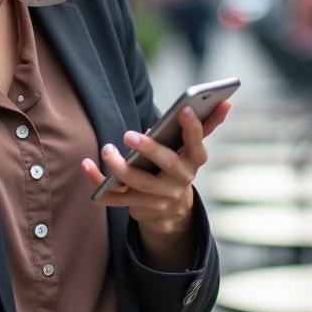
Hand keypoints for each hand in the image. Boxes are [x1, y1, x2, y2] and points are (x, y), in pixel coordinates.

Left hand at [80, 101, 231, 237]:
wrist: (171, 209)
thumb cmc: (178, 163)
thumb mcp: (191, 147)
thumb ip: (205, 125)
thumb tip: (225, 102)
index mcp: (194, 160)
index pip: (197, 143)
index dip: (192, 127)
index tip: (184, 109)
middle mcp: (181, 180)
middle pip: (167, 164)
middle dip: (149, 149)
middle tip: (129, 134)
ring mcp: (160, 196)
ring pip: (139, 184)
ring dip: (119, 167)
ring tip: (107, 149)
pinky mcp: (138, 206)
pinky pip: (114, 197)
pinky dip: (97, 182)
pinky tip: (86, 165)